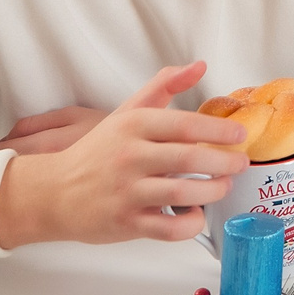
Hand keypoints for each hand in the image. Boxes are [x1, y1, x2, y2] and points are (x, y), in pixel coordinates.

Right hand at [0, 61, 247, 250]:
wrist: (53, 193)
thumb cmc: (98, 152)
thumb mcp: (127, 113)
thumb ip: (163, 87)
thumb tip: (200, 65)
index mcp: (133, 125)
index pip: (185, 123)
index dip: (218, 130)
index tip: (240, 135)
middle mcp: (130, 156)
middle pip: (189, 157)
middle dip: (224, 162)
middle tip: (240, 164)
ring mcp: (127, 191)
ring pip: (183, 192)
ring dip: (213, 191)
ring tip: (223, 186)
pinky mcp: (126, 223)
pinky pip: (169, 228)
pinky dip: (190, 224)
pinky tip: (195, 213)